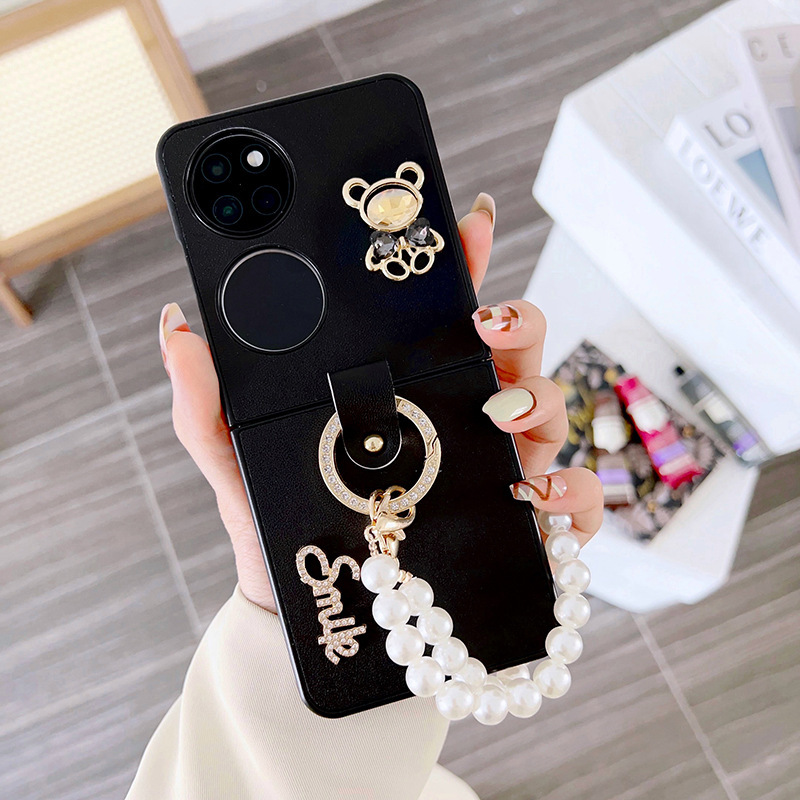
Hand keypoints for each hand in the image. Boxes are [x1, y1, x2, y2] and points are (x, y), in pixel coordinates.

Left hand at [158, 193, 602, 610]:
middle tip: (484, 324)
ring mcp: (496, 469)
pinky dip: (571, 493)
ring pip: (549, 409)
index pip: (445, 316)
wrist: (309, 607)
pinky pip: (573, 503)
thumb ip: (204, 397)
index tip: (466, 222)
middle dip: (517, 322)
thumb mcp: (235, 455)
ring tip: (499, 409)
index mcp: (407, 390)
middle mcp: (460, 420)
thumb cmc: (282, 524)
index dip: (465, 264)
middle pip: (514, 348)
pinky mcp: (521, 527)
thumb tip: (179, 327)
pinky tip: (534, 492)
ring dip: (541, 398)